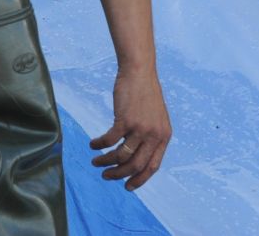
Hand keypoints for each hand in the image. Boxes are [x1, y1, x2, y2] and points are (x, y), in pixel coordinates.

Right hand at [89, 69, 170, 189]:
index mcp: (164, 136)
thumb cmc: (145, 94)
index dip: (140, 179)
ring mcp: (140, 127)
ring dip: (106, 162)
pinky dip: (99, 145)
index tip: (128, 186)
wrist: (139, 71)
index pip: (153, 166)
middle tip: (106, 176)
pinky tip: (93, 145)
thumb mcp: (156, 118)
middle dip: (118, 174)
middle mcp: (154, 134)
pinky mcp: (125, 119)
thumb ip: (150, 137)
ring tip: (96, 162)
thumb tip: (134, 159)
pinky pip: (109, 141)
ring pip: (120, 156)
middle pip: (135, 165)